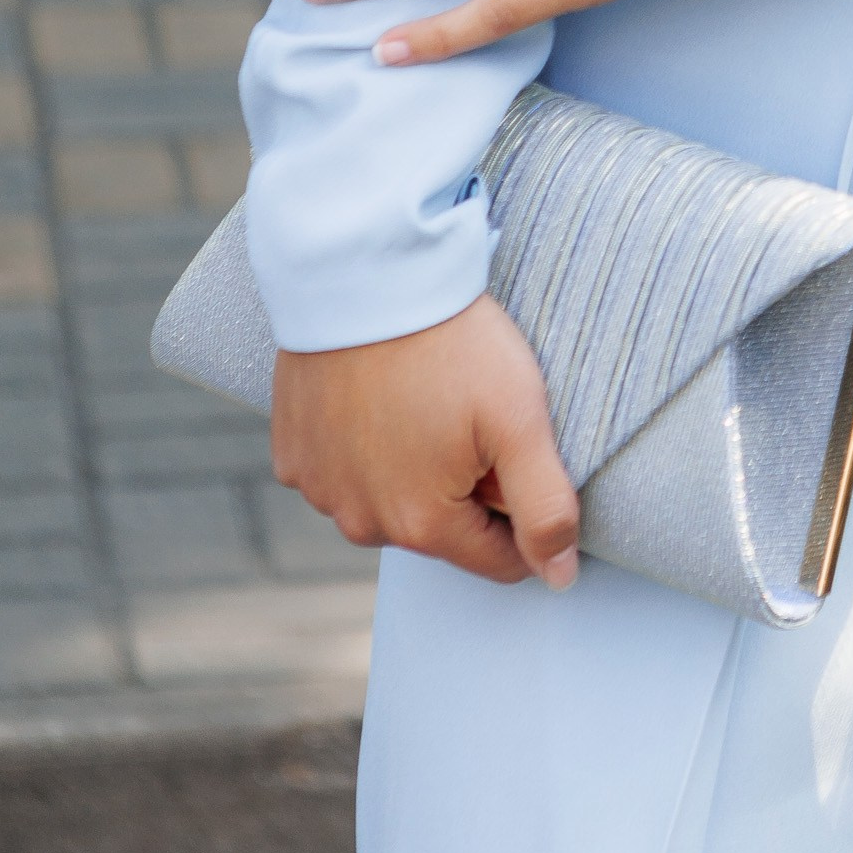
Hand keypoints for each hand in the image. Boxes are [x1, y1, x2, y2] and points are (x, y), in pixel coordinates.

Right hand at [272, 296, 580, 587]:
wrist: (364, 274)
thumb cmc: (450, 343)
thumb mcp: (519, 420)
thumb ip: (546, 509)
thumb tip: (560, 578)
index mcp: (422, 525)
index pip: (499, 559)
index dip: (524, 512)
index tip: (519, 453)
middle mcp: (361, 524)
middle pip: (441, 530)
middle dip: (467, 488)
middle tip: (471, 413)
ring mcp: (321, 490)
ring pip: (389, 501)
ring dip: (411, 469)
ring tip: (424, 398)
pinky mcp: (292, 454)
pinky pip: (342, 471)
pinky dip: (363, 447)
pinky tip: (378, 397)